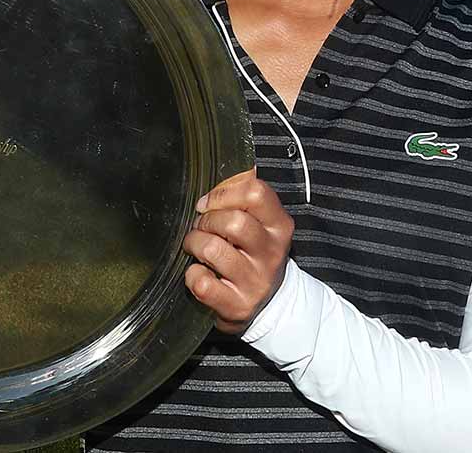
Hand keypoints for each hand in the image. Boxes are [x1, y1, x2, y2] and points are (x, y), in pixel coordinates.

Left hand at [183, 170, 293, 332]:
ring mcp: (256, 281)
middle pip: (234, 222)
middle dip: (207, 221)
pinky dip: (192, 275)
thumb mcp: (261, 223)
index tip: (208, 203)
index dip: (223, 194)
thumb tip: (236, 166)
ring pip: (214, 250)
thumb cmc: (254, 253)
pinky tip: (199, 274)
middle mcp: (272, 253)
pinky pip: (203, 283)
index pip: (256, 193)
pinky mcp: (237, 306)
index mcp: (279, 226)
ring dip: (194, 244)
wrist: (268, 304)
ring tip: (195, 247)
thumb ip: (245, 195)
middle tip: (201, 228)